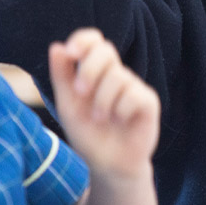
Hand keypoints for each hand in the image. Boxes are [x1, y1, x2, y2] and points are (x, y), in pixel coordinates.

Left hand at [48, 29, 159, 179]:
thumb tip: (57, 46)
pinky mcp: (148, 101)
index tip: (72, 52)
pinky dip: (120, 110)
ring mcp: (133, 86)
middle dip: (89, 69)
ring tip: (101, 118)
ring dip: (102, 100)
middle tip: (81, 92)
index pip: (94, 41)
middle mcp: (116, 74)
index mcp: (95, 71)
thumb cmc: (88, 134)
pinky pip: (133, 94)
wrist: (107, 165)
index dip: (84, 40)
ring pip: (118, 76)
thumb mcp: (67, 105)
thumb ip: (62, 76)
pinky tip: (121, 122)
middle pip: (106, 50)